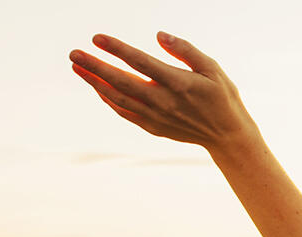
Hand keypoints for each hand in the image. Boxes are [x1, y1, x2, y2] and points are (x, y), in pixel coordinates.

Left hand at [69, 32, 258, 151]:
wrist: (227, 135)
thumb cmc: (222, 96)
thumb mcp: (212, 68)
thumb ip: (185, 50)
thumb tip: (159, 35)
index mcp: (179, 83)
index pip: (140, 62)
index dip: (116, 49)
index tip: (97, 38)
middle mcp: (164, 102)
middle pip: (121, 82)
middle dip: (94, 67)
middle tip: (74, 54)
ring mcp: (157, 117)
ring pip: (118, 99)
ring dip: (95, 83)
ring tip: (78, 67)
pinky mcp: (154, 127)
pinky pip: (125, 112)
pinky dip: (108, 99)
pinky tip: (98, 88)